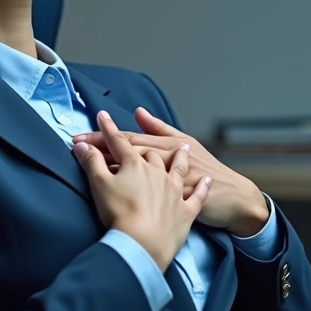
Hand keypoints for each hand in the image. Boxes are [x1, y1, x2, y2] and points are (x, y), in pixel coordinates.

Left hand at [73, 108, 270, 236]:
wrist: (235, 198)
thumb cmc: (209, 172)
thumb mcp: (187, 143)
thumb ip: (161, 128)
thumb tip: (139, 111)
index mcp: (168, 145)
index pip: (130, 138)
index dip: (104, 135)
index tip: (81, 134)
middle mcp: (168, 159)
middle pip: (128, 150)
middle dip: (100, 146)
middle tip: (75, 143)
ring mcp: (172, 179)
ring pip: (137, 168)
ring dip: (111, 163)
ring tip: (87, 161)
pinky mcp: (177, 198)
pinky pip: (150, 193)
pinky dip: (132, 190)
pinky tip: (115, 191)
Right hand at [73, 110, 211, 270]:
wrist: (143, 243)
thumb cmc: (119, 214)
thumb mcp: (99, 185)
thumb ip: (92, 163)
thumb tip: (82, 145)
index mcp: (136, 164)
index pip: (119, 142)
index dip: (108, 130)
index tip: (102, 116)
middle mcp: (158, 172)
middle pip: (148, 153)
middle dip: (141, 145)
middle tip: (135, 143)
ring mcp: (174, 190)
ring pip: (179, 168)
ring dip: (180, 158)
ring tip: (183, 148)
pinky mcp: (185, 211)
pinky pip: (197, 196)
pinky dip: (202, 188)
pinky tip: (206, 182)